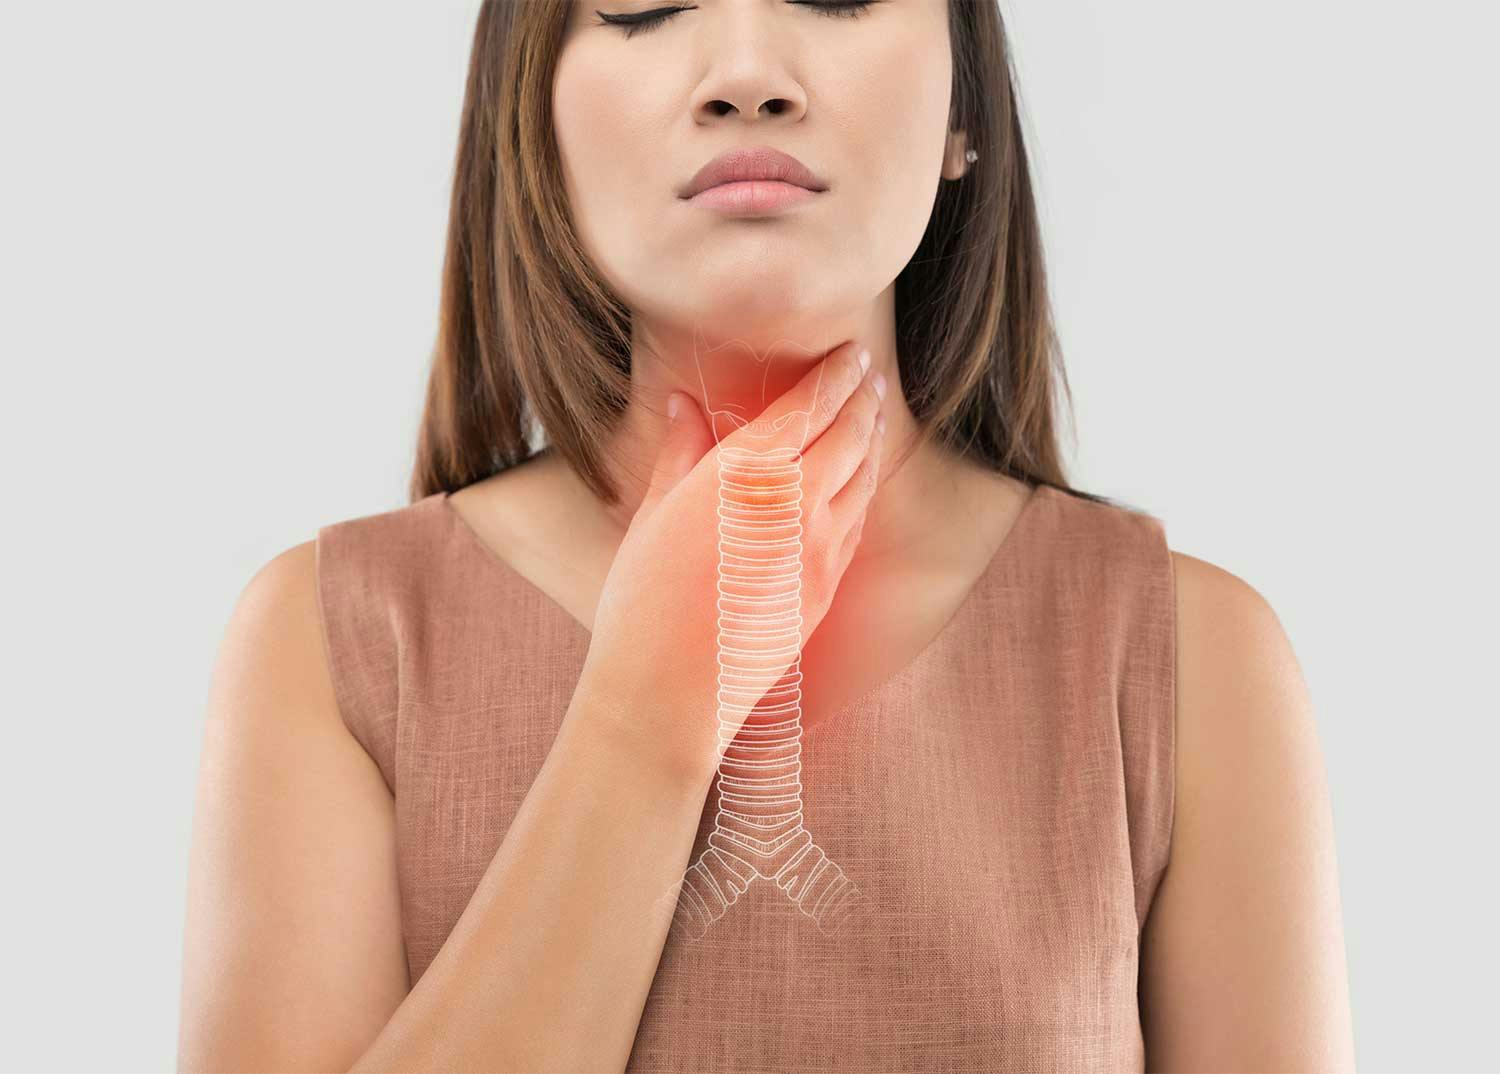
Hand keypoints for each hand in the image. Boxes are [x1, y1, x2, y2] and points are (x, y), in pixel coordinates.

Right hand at [575, 339, 885, 782]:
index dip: (837, 374)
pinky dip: (862, 491)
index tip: (851, 353)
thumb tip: (683, 403)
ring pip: (861, 479)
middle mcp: (793, 504)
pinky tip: (857, 483)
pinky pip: (854, 524)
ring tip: (872, 416)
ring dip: (871, 440)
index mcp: (744, 474)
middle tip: (869, 374)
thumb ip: (679, 453)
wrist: (670, 693)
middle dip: (862, 398)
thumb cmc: (641, 603)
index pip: (811, 406)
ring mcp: (818, 550)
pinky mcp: (825, 589)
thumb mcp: (651, 516)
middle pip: (849, 434)